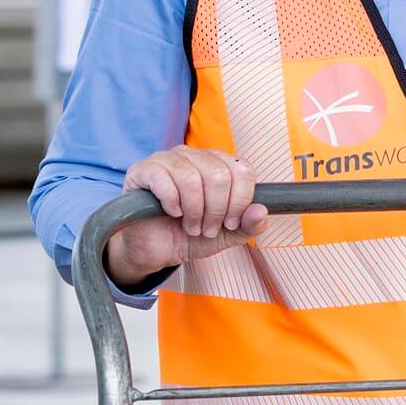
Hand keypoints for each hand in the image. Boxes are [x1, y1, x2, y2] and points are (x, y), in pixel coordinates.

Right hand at [105, 147, 266, 290]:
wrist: (153, 249)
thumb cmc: (188, 235)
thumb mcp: (225, 236)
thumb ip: (247, 226)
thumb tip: (261, 211)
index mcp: (218, 164)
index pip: (243, 169)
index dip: (241, 200)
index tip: (231, 223)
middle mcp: (194, 155)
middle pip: (219, 175)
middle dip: (217, 210)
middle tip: (207, 228)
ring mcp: (168, 159)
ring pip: (192, 178)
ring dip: (195, 211)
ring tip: (191, 226)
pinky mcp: (143, 170)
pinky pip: (164, 179)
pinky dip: (172, 203)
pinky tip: (172, 213)